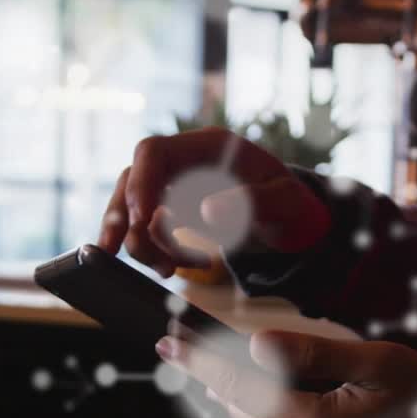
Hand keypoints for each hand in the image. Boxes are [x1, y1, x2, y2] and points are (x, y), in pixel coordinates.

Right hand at [97, 128, 331, 277]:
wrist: (292, 220)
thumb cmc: (292, 205)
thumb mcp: (286, 203)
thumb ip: (252, 203)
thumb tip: (207, 210)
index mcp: (208, 147)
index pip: (154, 152)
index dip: (140, 184)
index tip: (144, 221)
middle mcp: (184, 162)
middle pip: (131, 180)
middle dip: (125, 219)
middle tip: (139, 254)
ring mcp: (175, 186)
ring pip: (132, 208)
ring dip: (140, 243)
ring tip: (167, 270)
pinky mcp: (173, 211)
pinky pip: (146, 230)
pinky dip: (152, 251)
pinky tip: (174, 267)